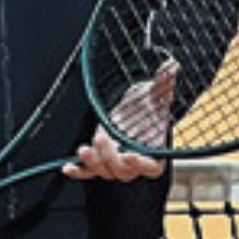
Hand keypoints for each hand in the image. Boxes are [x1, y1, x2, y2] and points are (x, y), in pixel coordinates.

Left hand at [65, 59, 175, 181]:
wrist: (136, 108)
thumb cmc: (149, 104)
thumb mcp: (157, 93)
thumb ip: (164, 83)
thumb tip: (171, 67)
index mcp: (155, 152)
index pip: (151, 168)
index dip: (141, 164)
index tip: (130, 154)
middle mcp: (135, 162)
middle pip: (123, 172)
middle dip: (110, 157)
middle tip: (101, 137)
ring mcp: (116, 162)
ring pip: (104, 172)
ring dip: (93, 162)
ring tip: (84, 149)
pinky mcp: (101, 159)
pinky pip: (89, 171)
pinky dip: (78, 170)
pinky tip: (67, 167)